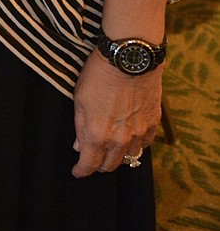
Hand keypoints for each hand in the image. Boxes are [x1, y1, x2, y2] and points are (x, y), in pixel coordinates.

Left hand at [72, 49, 161, 177]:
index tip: (78, 171)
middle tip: (93, 158)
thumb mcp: (80, 98)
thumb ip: (81, 126)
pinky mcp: (152, 123)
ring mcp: (139, 133)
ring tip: (112, 150)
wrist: (129, 59)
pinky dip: (136, 145)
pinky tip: (131, 139)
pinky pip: (145, 144)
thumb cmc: (99, 75)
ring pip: (129, 157)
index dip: (81, 171)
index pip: (89, 165)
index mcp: (97, 135)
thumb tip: (80, 145)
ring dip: (119, 156)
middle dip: (99, 165)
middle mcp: (119, 140)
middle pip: (110, 165)